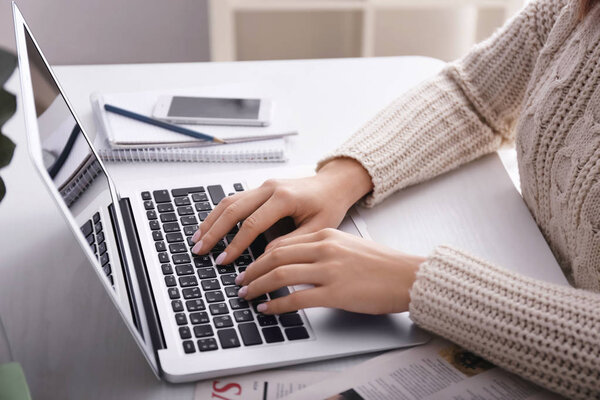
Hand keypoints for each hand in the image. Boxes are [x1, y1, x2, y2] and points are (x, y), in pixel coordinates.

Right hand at [191, 158, 372, 264]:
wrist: (334, 185)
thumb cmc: (329, 205)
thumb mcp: (318, 229)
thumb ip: (292, 242)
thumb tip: (265, 257)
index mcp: (284, 197)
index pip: (252, 223)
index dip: (236, 244)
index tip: (224, 261)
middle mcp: (270, 187)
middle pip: (233, 209)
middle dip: (214, 231)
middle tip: (200, 250)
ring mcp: (263, 185)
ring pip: (229, 201)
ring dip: (212, 220)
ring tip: (198, 239)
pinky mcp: (261, 188)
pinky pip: (235, 199)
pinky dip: (219, 213)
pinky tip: (210, 226)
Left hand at [235, 228, 425, 314]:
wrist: (407, 276)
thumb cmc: (381, 264)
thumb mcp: (347, 245)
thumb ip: (321, 249)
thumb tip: (295, 262)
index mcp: (326, 234)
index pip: (282, 243)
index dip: (260, 256)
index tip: (249, 265)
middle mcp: (325, 248)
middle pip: (275, 256)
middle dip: (252, 270)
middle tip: (240, 281)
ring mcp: (330, 270)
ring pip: (281, 275)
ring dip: (258, 286)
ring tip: (246, 295)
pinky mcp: (336, 292)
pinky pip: (297, 298)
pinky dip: (277, 304)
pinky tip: (268, 309)